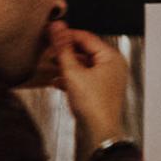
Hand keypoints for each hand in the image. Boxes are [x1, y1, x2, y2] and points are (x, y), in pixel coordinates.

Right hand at [54, 23, 131, 149]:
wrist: (99, 132)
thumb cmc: (93, 105)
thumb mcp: (73, 72)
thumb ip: (63, 48)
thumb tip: (58, 27)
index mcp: (111, 57)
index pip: (86, 37)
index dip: (66, 35)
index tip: (49, 32)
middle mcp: (113, 65)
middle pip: (85, 50)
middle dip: (65, 51)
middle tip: (47, 49)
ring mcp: (108, 78)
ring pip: (83, 65)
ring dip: (66, 65)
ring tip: (49, 65)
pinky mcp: (101, 90)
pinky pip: (84, 77)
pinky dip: (70, 77)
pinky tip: (57, 81)